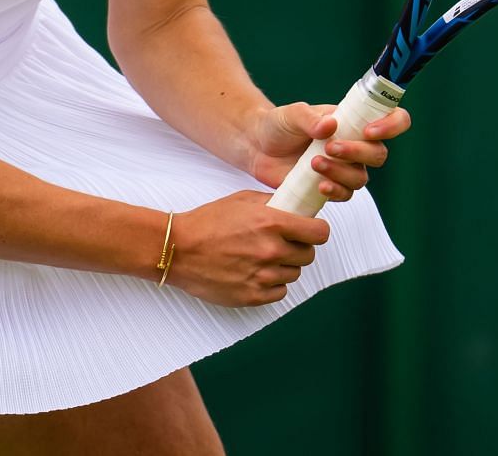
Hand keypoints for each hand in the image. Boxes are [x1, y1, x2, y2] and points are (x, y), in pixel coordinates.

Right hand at [165, 190, 330, 306]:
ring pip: (294, 274)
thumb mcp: (242, 200)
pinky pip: (279, 291)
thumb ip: (273, 204)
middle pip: (308, 255)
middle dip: (298, 248)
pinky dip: (271, 283)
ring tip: (261, 258)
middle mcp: (271, 251)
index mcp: (271, 223)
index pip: (319, 233)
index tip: (310, 231)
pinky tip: (255, 272)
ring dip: (283, 266)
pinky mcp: (253, 296)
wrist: (178, 249)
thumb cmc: (207, 223)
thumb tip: (296, 208)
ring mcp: (263, 276)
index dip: (316, 231)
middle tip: (280, 243)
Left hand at [243, 100, 411, 202]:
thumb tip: (329, 125)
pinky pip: (345, 194)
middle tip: (330, 148)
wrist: (257, 146)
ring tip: (314, 163)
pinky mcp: (330, 185)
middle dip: (357, 153)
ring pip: (361, 177)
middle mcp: (354, 144)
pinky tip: (319, 185)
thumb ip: (308, 117)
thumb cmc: (278, 124)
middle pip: (378, 154)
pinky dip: (336, 191)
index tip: (369, 131)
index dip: (391, 125)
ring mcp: (344, 167)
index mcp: (353, 120)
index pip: (392, 119)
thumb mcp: (291, 114)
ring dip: (341, 172)